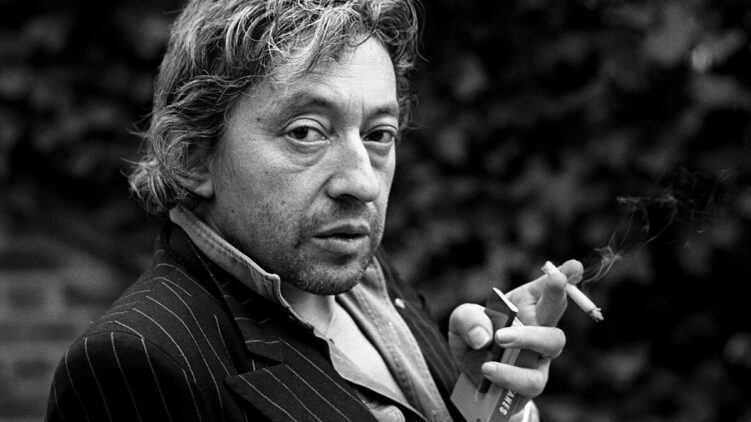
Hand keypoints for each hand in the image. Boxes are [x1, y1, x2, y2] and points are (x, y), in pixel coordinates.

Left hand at [447, 260, 582, 397]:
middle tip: (555, 280)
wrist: (470, 377)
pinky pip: (531, 380)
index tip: (574, 265)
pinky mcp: (533, 382)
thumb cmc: (474, 340)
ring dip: (527, 338)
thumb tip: (484, 337)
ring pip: (552, 343)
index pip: (546, 287)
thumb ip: (468, 318)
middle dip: (557, 293)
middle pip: (556, 309)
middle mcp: (539, 327)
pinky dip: (508, 374)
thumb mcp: (462, 321)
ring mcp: (540, 355)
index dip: (563, 274)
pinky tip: (488, 369)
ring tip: (499, 339)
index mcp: (525, 305)